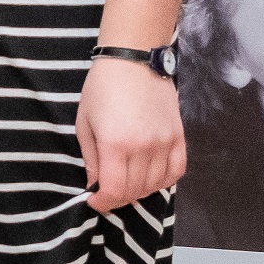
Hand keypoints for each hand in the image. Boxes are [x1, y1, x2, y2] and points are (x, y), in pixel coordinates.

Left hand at [75, 53, 185, 210]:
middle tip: (107, 191)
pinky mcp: (179, 136)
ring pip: (156, 184)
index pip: (115, 190)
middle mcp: (144, 147)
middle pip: (135, 191)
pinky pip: (177, 171)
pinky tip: (150, 177)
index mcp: (116, 144)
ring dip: (139, 191)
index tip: (94, 201)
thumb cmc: (102, 88)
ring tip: (126, 182)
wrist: (133, 60)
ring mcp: (165, 142)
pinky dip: (164, 180)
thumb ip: (91, 159)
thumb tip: (95, 186)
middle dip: (117, 198)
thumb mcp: (85, 123)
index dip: (103, 203)